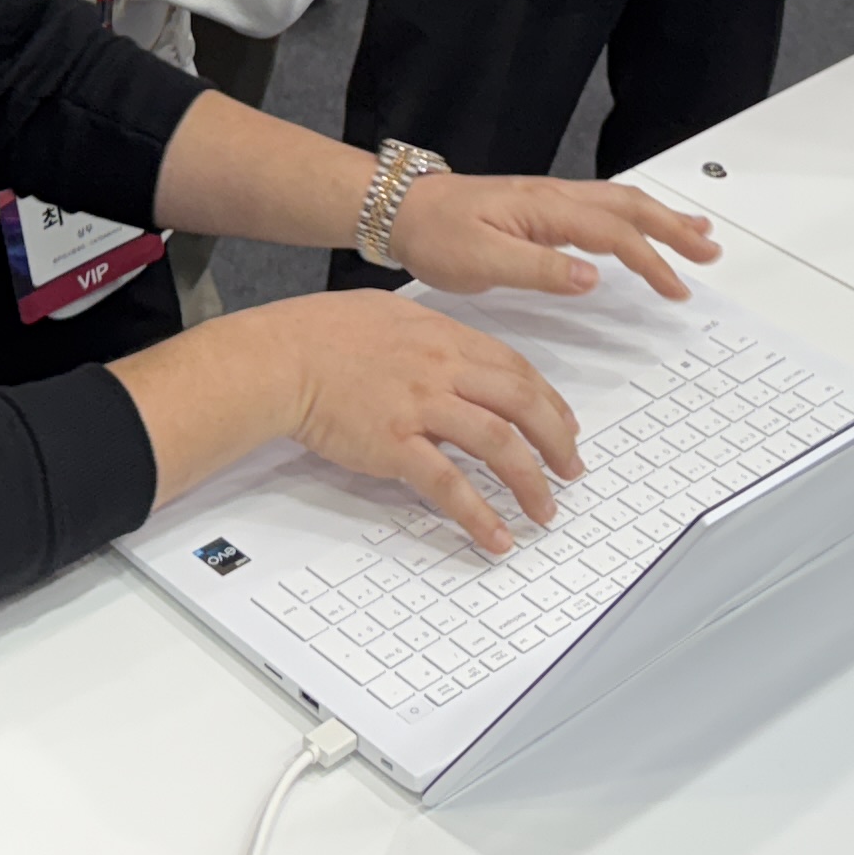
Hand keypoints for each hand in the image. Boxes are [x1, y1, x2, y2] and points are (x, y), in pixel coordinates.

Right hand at [227, 291, 594, 554]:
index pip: (515, 369)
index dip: (549, 401)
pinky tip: (495, 537)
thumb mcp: (389, 316)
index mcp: (445, 338)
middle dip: (557, 441)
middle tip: (570, 471)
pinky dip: (479, 514)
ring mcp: (422, 406)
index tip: (565, 426)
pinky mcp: (396, 444)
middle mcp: (443, 368)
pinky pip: (449, 484)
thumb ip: (430, 337)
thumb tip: (454, 356)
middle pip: (522, 403)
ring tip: (544, 511)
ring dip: (530, 482)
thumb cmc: (322, 334)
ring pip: (498, 443)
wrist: (283, 356)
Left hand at [386, 172, 716, 305]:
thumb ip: (539, 269)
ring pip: (618, 203)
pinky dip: (631, 217)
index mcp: (544, 208)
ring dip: (660, 217)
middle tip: (709, 251)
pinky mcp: (540, 209)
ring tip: (695, 232)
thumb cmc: (434, 234)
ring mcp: (548, 200)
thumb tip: (592, 277)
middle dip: (674, 228)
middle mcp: (553, 197)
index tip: (676, 288)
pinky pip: (599, 208)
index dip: (651, 261)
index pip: (613, 234)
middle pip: (629, 207)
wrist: (401, 210)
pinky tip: (638, 227)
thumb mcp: (481, 261)